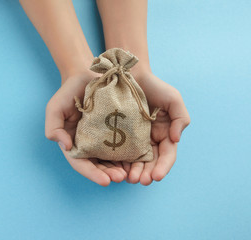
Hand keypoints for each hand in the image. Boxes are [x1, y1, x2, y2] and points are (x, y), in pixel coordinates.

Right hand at [45, 71, 128, 185]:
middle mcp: (88, 144)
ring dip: (120, 168)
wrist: (85, 76)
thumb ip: (53, 128)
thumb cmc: (67, 93)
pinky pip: (123, 145)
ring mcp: (102, 138)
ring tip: (130, 174)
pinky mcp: (116, 130)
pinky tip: (137, 160)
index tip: (105, 181)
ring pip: (111, 159)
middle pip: (98, 165)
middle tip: (121, 177)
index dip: (92, 173)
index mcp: (73, 143)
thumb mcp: (54, 109)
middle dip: (109, 174)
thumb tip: (66, 146)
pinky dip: (129, 155)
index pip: (81, 163)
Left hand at [125, 70, 190, 184]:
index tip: (157, 176)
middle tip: (141, 181)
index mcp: (164, 135)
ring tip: (129, 179)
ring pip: (135, 161)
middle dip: (148, 173)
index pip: (167, 155)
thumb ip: (180, 118)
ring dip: (134, 172)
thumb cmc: (153, 86)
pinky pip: (120, 153)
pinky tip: (117, 170)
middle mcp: (150, 141)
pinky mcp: (119, 137)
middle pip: (151, 163)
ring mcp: (133, 140)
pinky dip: (120, 163)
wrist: (128, 75)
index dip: (163, 167)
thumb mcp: (173, 99)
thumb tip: (175, 140)